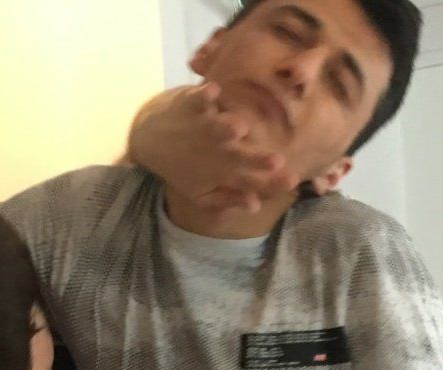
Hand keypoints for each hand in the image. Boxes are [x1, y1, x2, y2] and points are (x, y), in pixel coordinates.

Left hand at [131, 84, 299, 213]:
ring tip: (240, 127)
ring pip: (223, 128)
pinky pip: (201, 99)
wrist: (149, 140)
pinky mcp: (192, 105)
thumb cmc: (182, 168)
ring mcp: (205, 127)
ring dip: (230, 128)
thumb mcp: (202, 193)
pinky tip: (213, 92)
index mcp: (223, 171)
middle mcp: (217, 151)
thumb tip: (256, 204)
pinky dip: (205, 96)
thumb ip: (229, 198)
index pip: (254, 179)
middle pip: (244, 156)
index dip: (274, 181)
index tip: (293, 180)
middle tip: (277, 160)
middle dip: (259, 159)